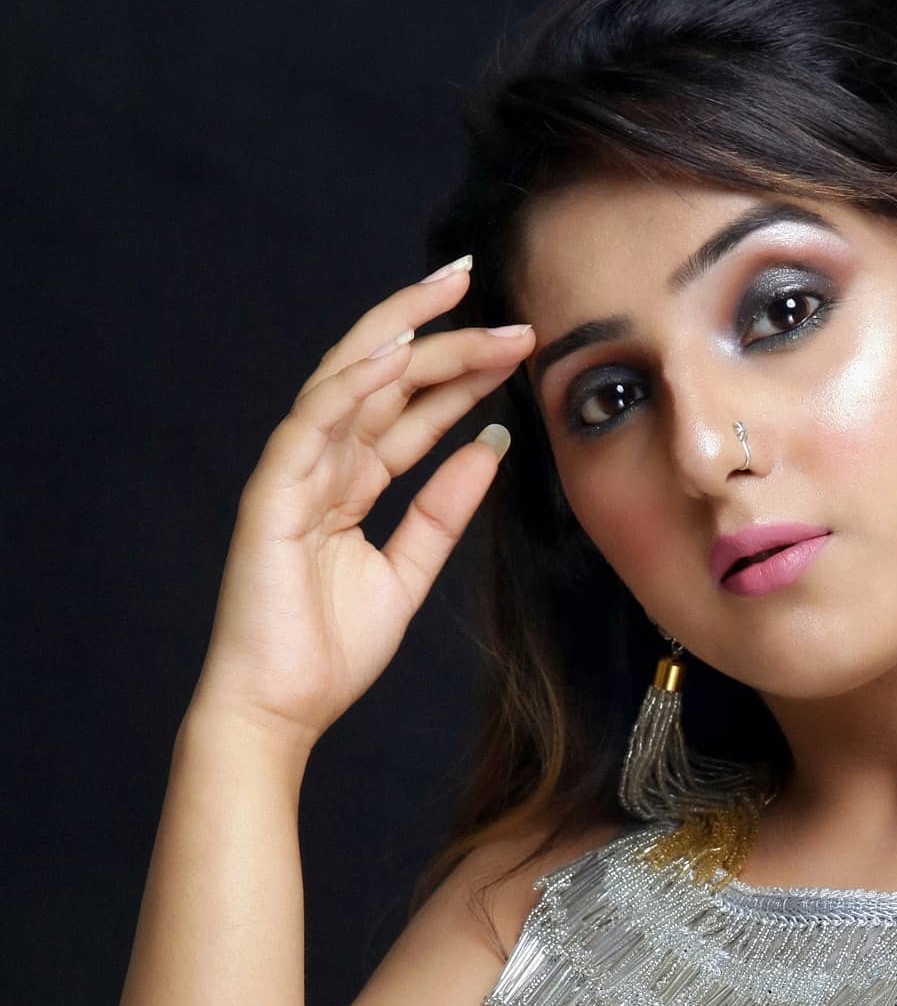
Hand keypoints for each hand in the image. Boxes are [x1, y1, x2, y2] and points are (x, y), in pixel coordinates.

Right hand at [187, 256, 532, 751]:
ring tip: (457, 296)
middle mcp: (322, 465)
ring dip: (407, 337)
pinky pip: (312, 423)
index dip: (460, 372)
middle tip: (507, 315)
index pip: (409, 409)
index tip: (515, 344)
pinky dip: (350, 383)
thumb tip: (490, 448)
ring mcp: (294, 473)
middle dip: (445, 338)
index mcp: (350, 482)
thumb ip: (444, 510)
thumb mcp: (408, 571)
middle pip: (388, 383)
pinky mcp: (272, 494)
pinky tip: (394, 350)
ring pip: (351, 383)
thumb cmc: (330, 648)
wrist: (281, 709)